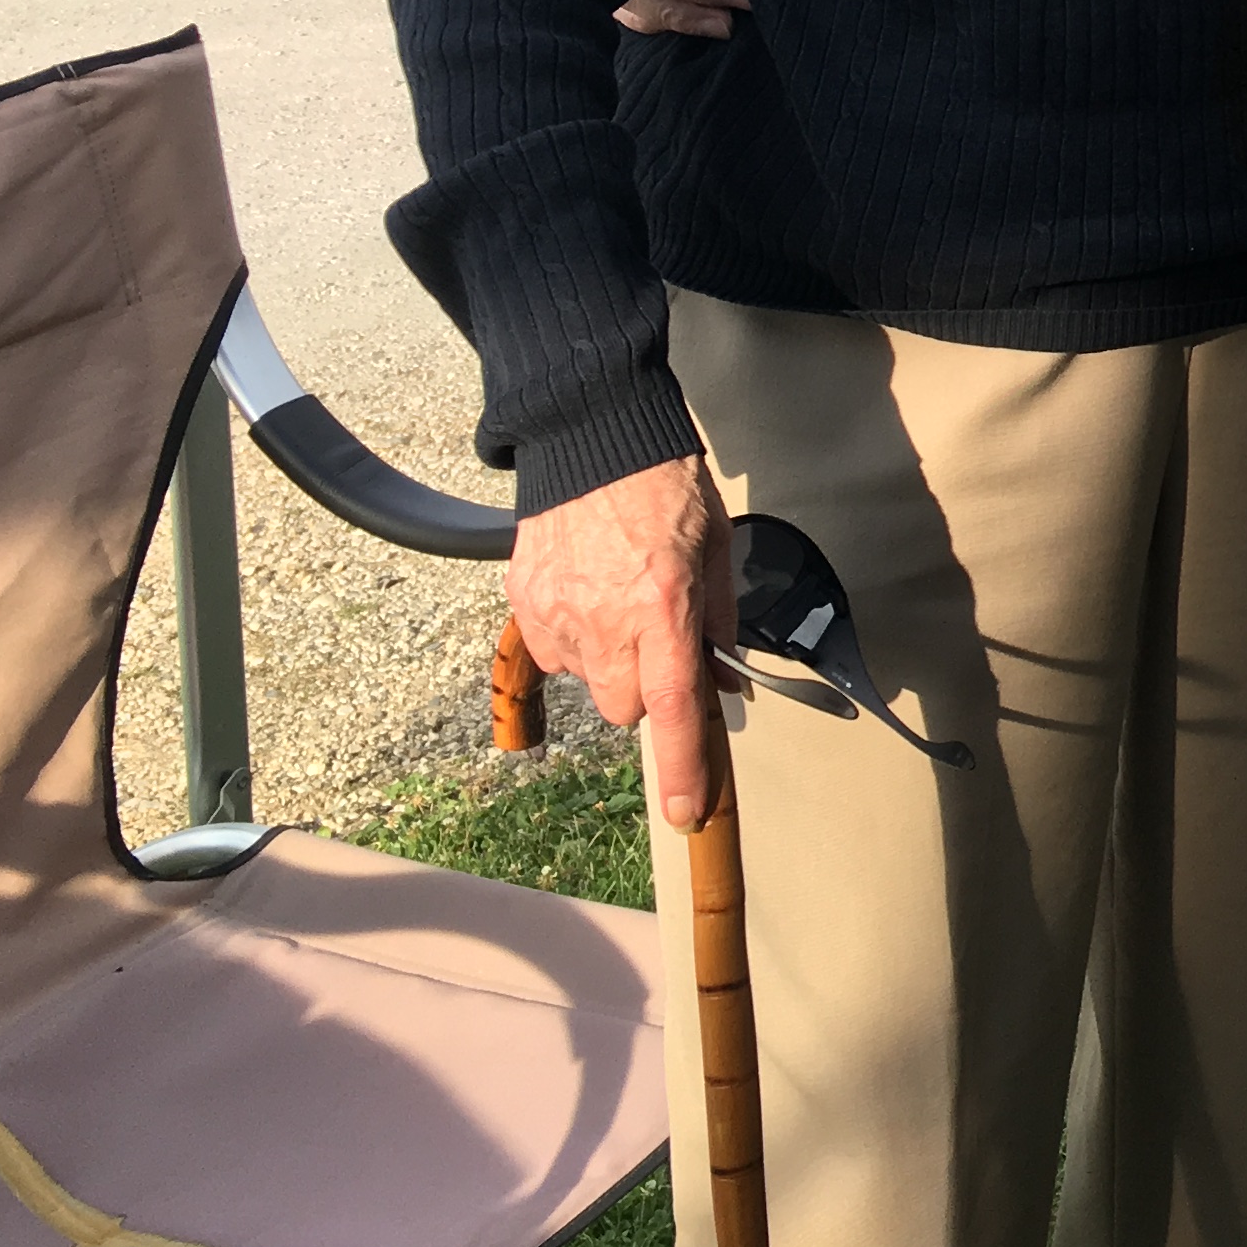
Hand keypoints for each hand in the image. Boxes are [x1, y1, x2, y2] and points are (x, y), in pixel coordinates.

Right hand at [507, 456, 732, 829]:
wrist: (593, 436)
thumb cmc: (667, 486)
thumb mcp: (716, 549)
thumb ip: (720, 623)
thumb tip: (723, 683)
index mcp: (664, 609)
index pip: (676, 709)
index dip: (685, 767)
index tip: (688, 811)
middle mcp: (605, 624)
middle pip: (626, 710)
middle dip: (647, 689)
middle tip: (659, 636)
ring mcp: (557, 616)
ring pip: (589, 681)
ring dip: (609, 660)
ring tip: (619, 597)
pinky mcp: (523, 603)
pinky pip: (554, 651)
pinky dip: (573, 636)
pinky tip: (586, 590)